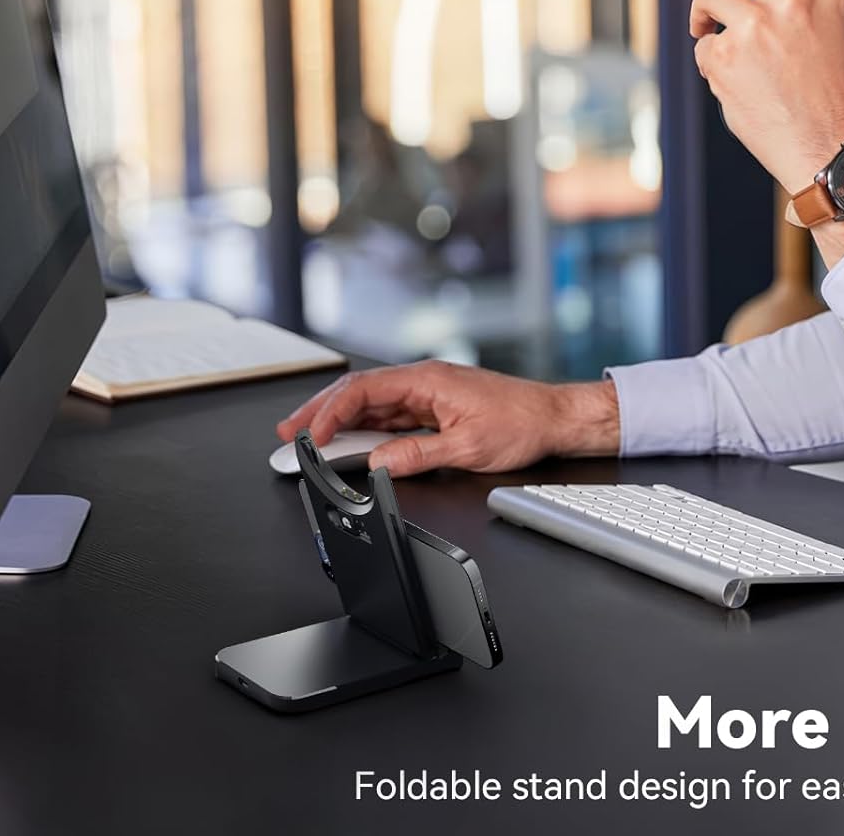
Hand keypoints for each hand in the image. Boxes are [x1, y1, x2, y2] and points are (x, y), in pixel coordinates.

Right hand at [274, 361, 620, 476]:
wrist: (554, 417)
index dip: (330, 411)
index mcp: (428, 379)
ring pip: (372, 405)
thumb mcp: (467, 447)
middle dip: (322, 412)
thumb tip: (379, 464)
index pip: (365, 389)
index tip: (309, 435)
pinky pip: (391, 417)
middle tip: (290, 434)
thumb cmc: (521, 422)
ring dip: (341, 422)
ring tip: (310, 441)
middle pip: (360, 393)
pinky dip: (366, 430)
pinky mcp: (435, 408)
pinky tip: (351, 445)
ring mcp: (428, 394)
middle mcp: (424, 381)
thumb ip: (418, 456)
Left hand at [689, 0, 843, 190]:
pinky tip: (735, 84)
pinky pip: (704, 46)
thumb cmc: (834, 100)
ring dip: (704, 14)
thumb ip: (803, 2)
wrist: (831, 150)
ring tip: (711, 36)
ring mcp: (756, 26)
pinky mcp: (726, 56)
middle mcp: (792, 0)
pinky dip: (712, 63)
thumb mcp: (836, 32)